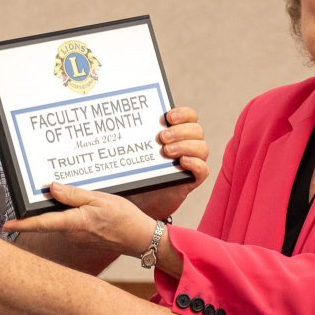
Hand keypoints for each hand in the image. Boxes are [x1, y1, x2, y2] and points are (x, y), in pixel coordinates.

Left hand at [5, 182, 155, 257]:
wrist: (141, 239)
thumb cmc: (124, 219)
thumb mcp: (99, 199)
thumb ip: (73, 194)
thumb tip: (51, 189)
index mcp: (74, 223)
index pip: (41, 223)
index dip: (21, 224)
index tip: (6, 225)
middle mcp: (72, 234)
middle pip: (50, 219)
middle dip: (48, 207)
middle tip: (51, 191)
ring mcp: (78, 239)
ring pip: (62, 221)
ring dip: (65, 210)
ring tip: (84, 199)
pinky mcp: (84, 240)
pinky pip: (72, 225)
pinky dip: (75, 215)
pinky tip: (89, 209)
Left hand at [127, 106, 208, 221]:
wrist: (137, 201)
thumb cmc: (134, 172)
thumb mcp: (131, 153)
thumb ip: (129, 137)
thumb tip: (111, 118)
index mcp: (175, 132)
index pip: (189, 116)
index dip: (183, 113)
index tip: (167, 117)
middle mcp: (186, 145)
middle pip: (196, 130)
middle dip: (180, 131)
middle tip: (162, 137)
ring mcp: (191, 162)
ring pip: (202, 148)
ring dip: (186, 146)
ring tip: (166, 152)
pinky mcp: (192, 180)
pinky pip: (204, 170)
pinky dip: (195, 164)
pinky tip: (182, 163)